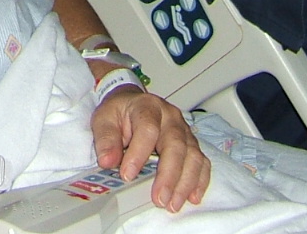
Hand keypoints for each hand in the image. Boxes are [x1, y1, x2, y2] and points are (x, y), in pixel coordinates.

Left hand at [91, 88, 209, 212]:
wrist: (132, 102)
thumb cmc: (119, 113)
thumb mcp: (103, 120)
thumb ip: (105, 139)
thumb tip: (108, 162)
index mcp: (147, 107)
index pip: (147, 129)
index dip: (138, 154)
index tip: (127, 176)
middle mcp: (170, 117)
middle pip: (176, 145)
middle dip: (168, 176)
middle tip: (159, 199)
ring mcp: (184, 131)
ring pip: (193, 156)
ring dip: (185, 183)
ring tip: (173, 204)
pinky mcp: (191, 144)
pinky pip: (202, 162)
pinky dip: (199, 181)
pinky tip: (192, 197)